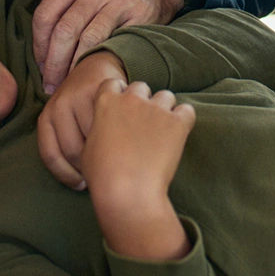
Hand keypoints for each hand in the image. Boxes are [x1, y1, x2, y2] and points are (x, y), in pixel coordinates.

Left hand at [32, 0, 182, 93]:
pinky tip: (93, 72)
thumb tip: (43, 49)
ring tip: (69, 84)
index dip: (38, 45)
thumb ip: (66, 6)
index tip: (40, 64)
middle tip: (50, 84)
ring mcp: (117, 0)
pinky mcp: (138, 15)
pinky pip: (113, 44)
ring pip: (87, 40)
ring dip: (74, 67)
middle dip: (53, 64)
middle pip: (64, 31)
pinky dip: (99, 62)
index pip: (45, 14)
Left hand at [37, 51, 127, 189]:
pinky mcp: (102, 88)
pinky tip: (126, 140)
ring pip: (94, 138)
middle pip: (74, 150)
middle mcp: (59, 105)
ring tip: (116, 156)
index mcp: (47, 117)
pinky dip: (119, 136)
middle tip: (104, 171)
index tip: (81, 185)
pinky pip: (111, 122)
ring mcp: (80, 95)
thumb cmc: (81, 105)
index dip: (67, 176)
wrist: (98, 67)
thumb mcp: (66, 122)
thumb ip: (67, 145)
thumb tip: (81, 184)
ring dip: (106, 153)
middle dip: (90, 167)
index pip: (51, 155)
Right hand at [81, 79, 195, 260]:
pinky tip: (178, 134)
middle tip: (142, 124)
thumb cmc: (103, 176)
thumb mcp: (87, 150)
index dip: (118, 96)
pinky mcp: (177, 122)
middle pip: (141, 87)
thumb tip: (103, 134)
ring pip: (166, 96)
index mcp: (106, 102)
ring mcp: (156, 109)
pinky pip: (187, 111)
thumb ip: (97, 132)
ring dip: (164, 110)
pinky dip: (184, 120)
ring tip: (162, 131)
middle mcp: (132, 99)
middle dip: (142, 101)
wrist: (127, 191)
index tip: (122, 110)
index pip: (114, 84)